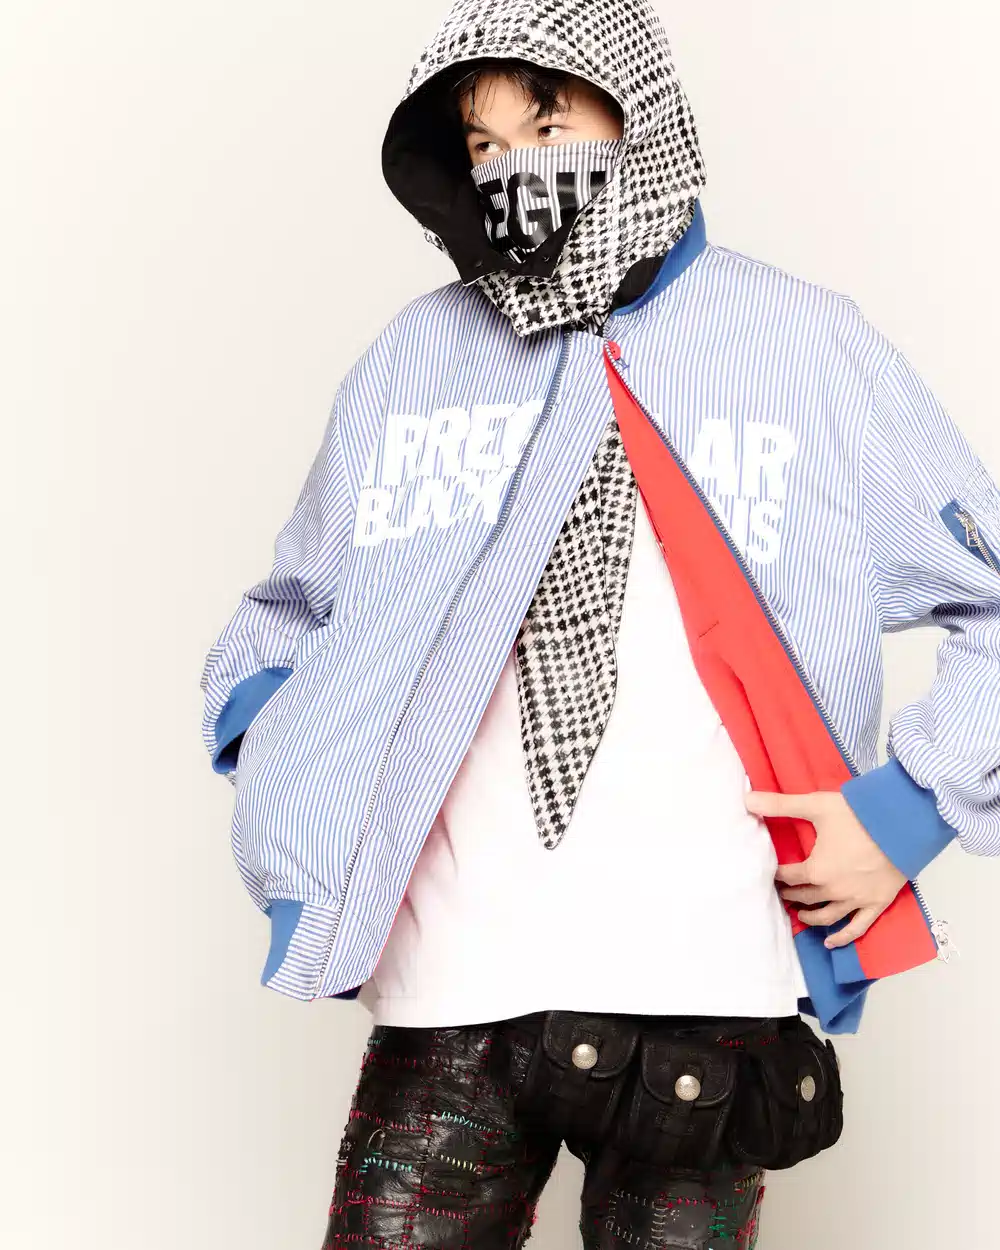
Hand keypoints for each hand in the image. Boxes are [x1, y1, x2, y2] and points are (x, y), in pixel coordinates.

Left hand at [745, 790, 906, 948]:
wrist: (902, 824)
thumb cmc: (859, 815)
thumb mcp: (816, 806)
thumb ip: (780, 804)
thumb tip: (747, 800)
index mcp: (817, 871)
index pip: (789, 877)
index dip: (778, 875)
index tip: (772, 873)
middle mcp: (834, 891)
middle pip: (806, 897)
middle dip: (792, 895)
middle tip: (784, 893)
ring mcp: (856, 901)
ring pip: (827, 916)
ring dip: (811, 918)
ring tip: (801, 915)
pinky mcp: (877, 904)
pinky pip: (857, 928)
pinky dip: (843, 937)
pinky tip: (831, 942)